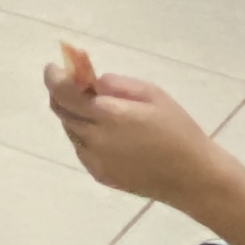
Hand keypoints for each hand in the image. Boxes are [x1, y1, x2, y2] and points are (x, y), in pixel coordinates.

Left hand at [43, 65, 230, 205]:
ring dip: (75, 116)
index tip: (53, 68)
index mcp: (109, 115)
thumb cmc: (178, 130)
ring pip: (71, 130)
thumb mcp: (154, 95)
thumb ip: (118, 84)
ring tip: (97, 110)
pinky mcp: (99, 174)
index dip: (53, 78)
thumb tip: (93, 82)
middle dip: (61, 95)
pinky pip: (81, 149)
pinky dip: (84, 135)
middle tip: (73, 85)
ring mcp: (95, 159)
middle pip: (62, 111)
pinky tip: (106, 134)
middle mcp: (95, 138)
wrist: (191, 177)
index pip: (64, 93)